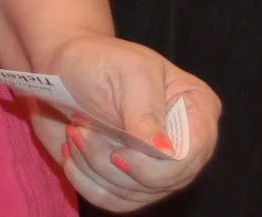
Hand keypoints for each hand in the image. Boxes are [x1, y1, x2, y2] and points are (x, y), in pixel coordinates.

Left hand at [26, 34, 219, 209]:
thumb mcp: (125, 73)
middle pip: (164, 182)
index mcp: (197, 108)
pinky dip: (85, 180)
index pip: (191, 155)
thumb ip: (146, 112)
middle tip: (82, 130)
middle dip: (114, 162)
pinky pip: (113, 201)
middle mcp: (185, 144)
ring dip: (94, 167)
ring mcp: (158, 166)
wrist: (63, 70)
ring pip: (134, 194)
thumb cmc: (97, 60)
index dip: (155, 164)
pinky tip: (73, 151)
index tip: (118, 151)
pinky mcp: (129, 181)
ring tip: (76, 131)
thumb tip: (166, 152)